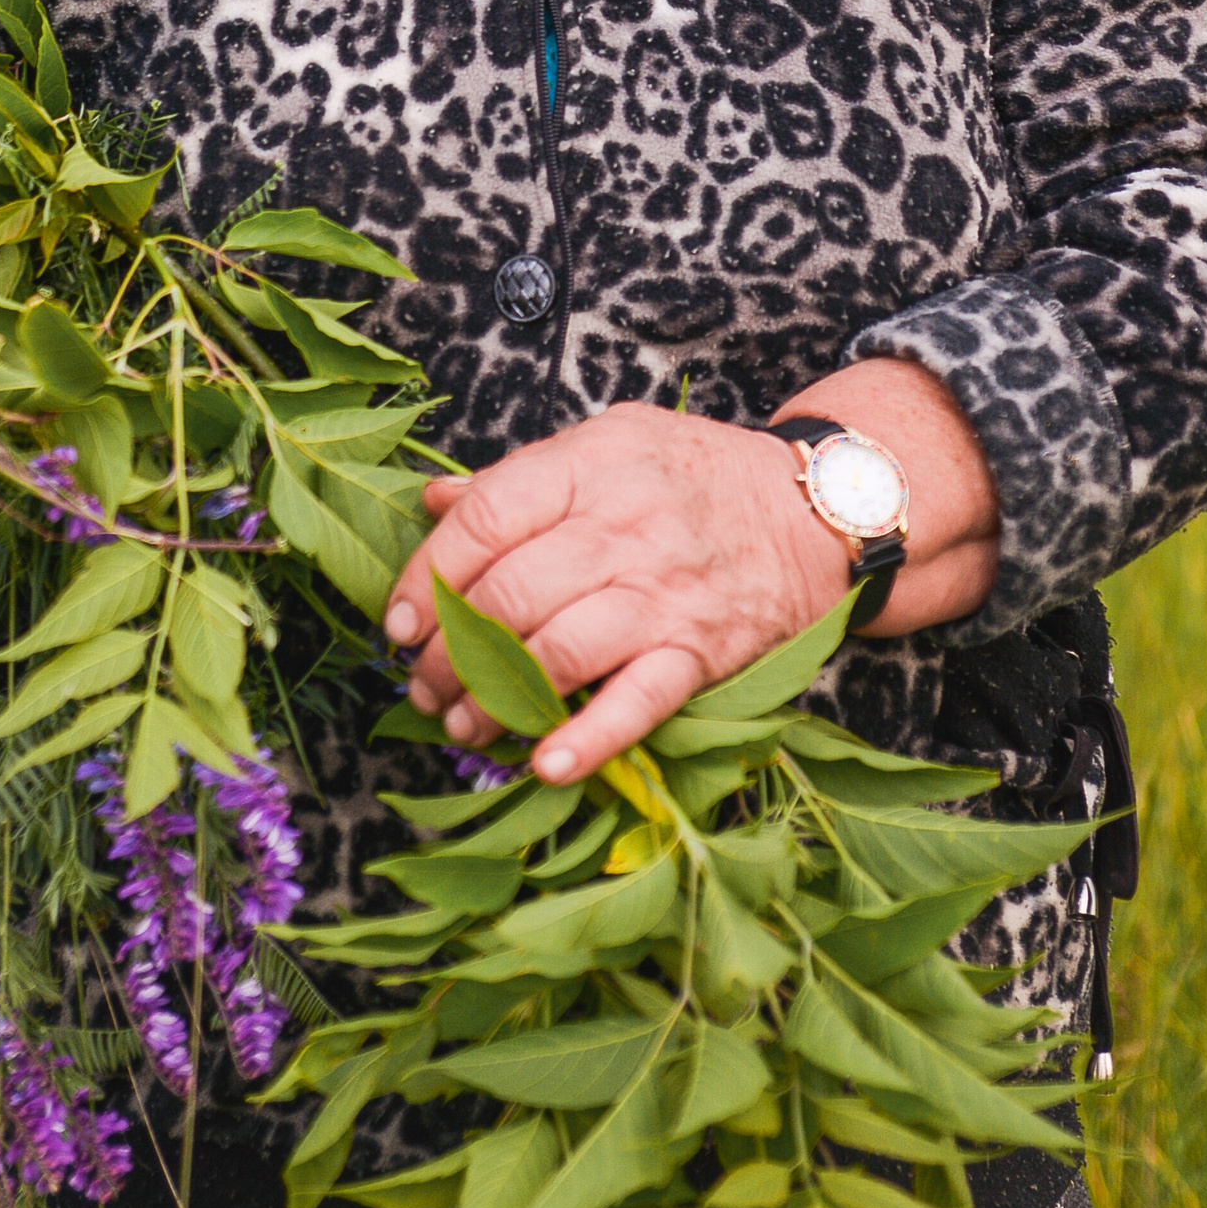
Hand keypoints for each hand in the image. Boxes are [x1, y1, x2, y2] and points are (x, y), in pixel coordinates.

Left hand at [380, 362, 998, 781]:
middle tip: (421, 685)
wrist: (811, 511)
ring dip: (495, 698)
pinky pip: (638, 698)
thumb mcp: (609, 444)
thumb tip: (431, 501)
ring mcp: (664, 589)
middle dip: (447, 652)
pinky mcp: (702, 649)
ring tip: (462, 724)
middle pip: (509, 592)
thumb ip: (521, 476)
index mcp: (590, 463)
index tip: (396, 622)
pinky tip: (545, 764)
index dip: (426, 576)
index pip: (484, 518)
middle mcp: (624, 522)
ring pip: (557, 647)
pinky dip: (590, 737)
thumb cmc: (693, 478)